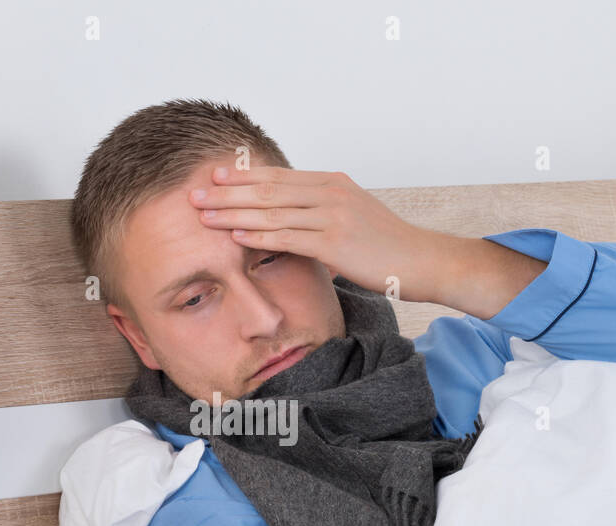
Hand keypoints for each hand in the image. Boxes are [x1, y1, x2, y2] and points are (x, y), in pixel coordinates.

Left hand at [190, 164, 446, 303]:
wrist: (421, 260)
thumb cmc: (386, 245)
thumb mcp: (353, 217)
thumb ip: (321, 213)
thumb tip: (293, 220)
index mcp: (332, 183)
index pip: (278, 175)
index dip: (243, 175)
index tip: (214, 176)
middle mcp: (330, 193)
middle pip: (268, 189)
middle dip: (227, 191)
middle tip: (194, 192)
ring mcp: (332, 216)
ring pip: (271, 211)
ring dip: (233, 213)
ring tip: (203, 215)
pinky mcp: (334, 244)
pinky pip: (287, 238)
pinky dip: (258, 235)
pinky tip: (234, 235)